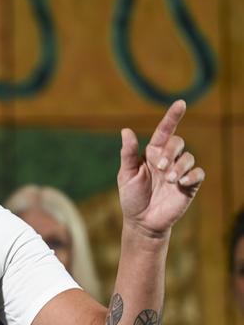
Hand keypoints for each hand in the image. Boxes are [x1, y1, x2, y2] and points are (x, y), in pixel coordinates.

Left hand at [118, 100, 204, 237]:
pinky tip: (181, 182)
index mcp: (152, 154)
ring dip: (179, 166)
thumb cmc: (132, 197)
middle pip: (177, 142)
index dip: (172, 117)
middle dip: (170, 151)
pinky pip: (198, 173)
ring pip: (188, 157)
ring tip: (168, 180)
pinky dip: (191, 175)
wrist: (142, 221)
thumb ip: (128, 153)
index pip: (164, 131)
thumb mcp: (126, 174)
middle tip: (160, 167)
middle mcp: (168, 160)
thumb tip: (126, 131)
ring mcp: (179, 172)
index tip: (180, 103)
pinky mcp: (189, 186)